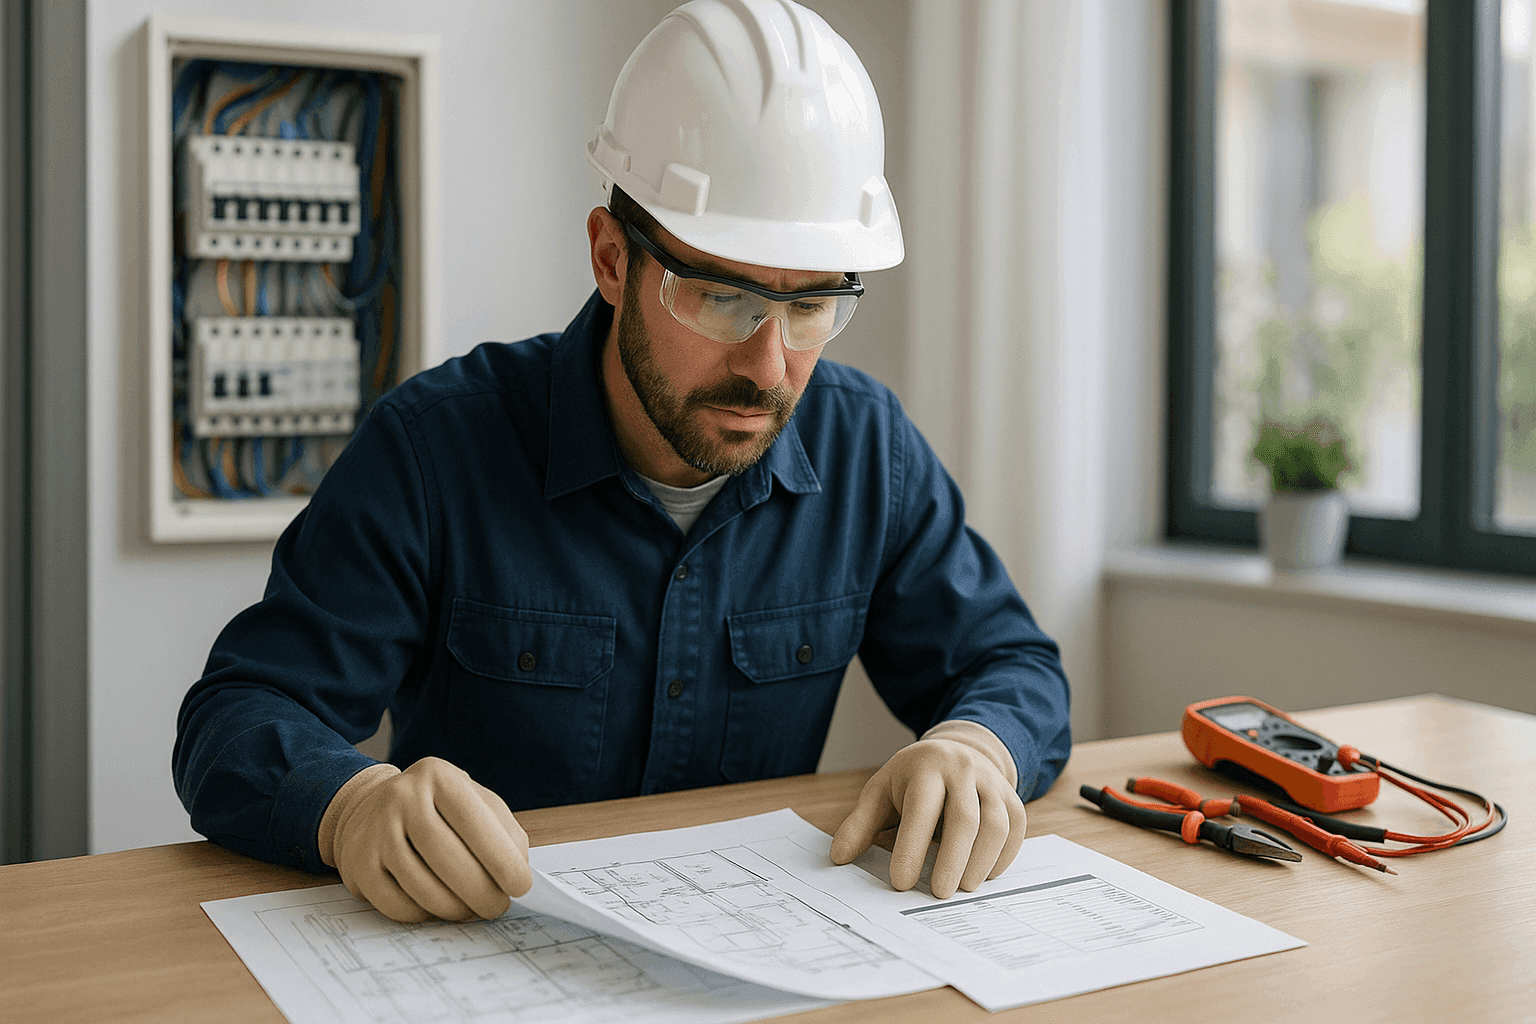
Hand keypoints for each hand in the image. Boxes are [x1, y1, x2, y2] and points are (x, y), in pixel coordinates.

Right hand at [325, 757, 531, 922]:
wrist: (372, 808)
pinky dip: (422, 914)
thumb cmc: (437, 809)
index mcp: (438, 776)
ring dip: (453, 907)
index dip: (500, 858)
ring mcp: (375, 830)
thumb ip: (502, 830)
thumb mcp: (473, 801)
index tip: (521, 886)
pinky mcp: (358, 863)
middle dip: (480, 891)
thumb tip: (518, 869)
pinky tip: (435, 907)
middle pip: (446, 856)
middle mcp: (402, 797)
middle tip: (498, 907)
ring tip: (470, 910)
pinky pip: (395, 903)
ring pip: (420, 884)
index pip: (473, 820)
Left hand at [829, 722, 1025, 898]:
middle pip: (965, 818)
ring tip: (962, 888)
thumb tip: (839, 857)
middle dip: (952, 860)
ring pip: (996, 825)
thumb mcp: (881, 790)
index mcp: (926, 767)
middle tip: (938, 894)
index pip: (921, 808)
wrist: (959, 750)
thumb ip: (861, 823)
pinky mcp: (1012, 798)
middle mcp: (963, 771)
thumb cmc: (914, 778)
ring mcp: (992, 783)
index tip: (900, 882)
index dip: (911, 847)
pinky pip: (1015, 829)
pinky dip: (1002, 857)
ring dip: (980, 862)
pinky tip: (983, 875)